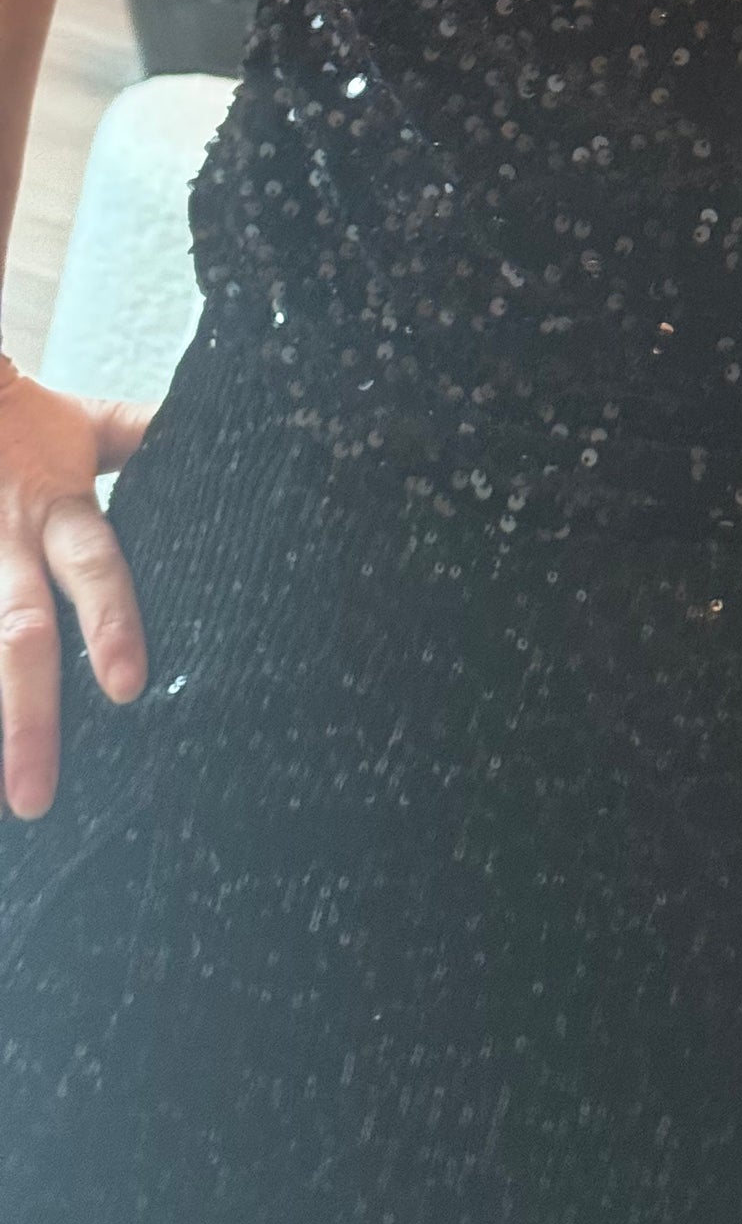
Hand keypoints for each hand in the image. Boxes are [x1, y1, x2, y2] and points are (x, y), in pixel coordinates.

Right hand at [0, 353, 156, 820]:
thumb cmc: (25, 422)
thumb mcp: (88, 422)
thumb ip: (148, 435)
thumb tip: (236, 434)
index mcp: (58, 511)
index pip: (93, 568)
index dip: (110, 622)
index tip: (127, 686)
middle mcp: (5, 551)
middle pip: (19, 638)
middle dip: (29, 719)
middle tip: (38, 795)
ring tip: (3, 802)